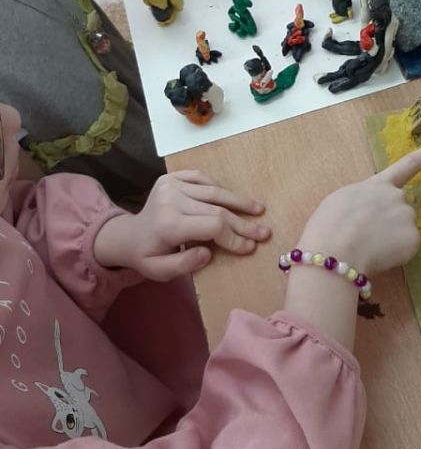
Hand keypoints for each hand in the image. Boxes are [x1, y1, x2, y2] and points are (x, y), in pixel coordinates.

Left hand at [93, 170, 270, 279]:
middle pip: (217, 210)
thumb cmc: (148, 256)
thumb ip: (184, 265)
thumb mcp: (159, 272)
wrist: (128, 235)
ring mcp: (170, 185)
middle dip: (243, 224)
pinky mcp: (171, 177)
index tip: (250, 247)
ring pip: (214, 192)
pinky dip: (219, 188)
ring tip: (258, 210)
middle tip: (264, 233)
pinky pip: (202, 178)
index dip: (234, 237)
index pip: (213, 226)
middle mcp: (171, 199)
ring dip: (238, 202)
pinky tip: (232, 199)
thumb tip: (208, 253)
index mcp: (168, 224)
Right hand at [298, 139, 420, 277]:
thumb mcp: (341, 200)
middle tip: (366, 236)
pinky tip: (377, 256)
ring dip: (391, 237)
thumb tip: (369, 210)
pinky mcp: (414, 239)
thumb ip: (363, 199)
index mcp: (377, 184)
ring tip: (367, 247)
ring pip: (403, 229)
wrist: (336, 250)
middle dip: (389, 220)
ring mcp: (408, 217)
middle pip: (400, 208)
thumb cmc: (329, 225)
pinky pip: (406, 248)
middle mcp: (397, 196)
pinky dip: (395, 254)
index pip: (406, 165)